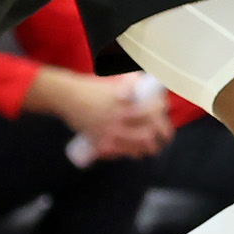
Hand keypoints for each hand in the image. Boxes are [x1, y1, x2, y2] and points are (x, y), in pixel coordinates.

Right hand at [26, 69, 175, 159]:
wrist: (67, 96)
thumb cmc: (91, 86)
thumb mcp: (114, 80)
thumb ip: (130, 82)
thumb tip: (146, 83)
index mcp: (125, 100)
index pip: (151, 108)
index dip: (161, 108)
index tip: (165, 108)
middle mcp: (119, 117)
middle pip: (148, 131)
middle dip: (162, 135)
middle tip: (166, 136)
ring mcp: (110, 131)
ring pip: (136, 144)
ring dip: (149, 147)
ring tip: (154, 148)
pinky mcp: (100, 141)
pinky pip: (119, 152)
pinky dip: (130, 154)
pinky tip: (136, 154)